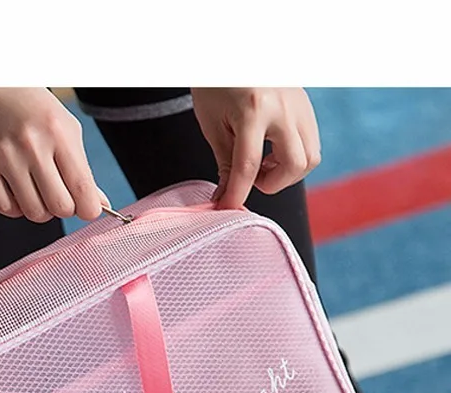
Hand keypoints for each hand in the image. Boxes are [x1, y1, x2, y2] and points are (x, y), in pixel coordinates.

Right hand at [0, 88, 104, 222]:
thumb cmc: (29, 109)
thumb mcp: (65, 129)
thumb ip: (82, 169)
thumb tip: (97, 204)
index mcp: (58, 133)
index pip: (82, 190)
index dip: (89, 208)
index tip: (87, 208)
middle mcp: (31, 144)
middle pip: (60, 207)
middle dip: (64, 207)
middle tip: (58, 194)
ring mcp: (3, 156)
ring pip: (33, 212)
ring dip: (39, 208)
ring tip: (35, 188)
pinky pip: (5, 208)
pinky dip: (14, 206)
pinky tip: (16, 189)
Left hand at [190, 88, 321, 208]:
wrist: (236, 51)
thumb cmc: (219, 83)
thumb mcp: (213, 123)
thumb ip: (224, 163)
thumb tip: (226, 198)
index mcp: (254, 110)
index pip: (248, 166)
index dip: (237, 194)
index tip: (227, 209)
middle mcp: (284, 108)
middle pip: (294, 164)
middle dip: (272, 183)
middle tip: (251, 179)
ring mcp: (301, 106)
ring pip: (311, 157)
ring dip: (287, 172)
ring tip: (263, 165)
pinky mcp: (307, 107)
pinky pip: (311, 144)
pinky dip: (293, 158)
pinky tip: (273, 152)